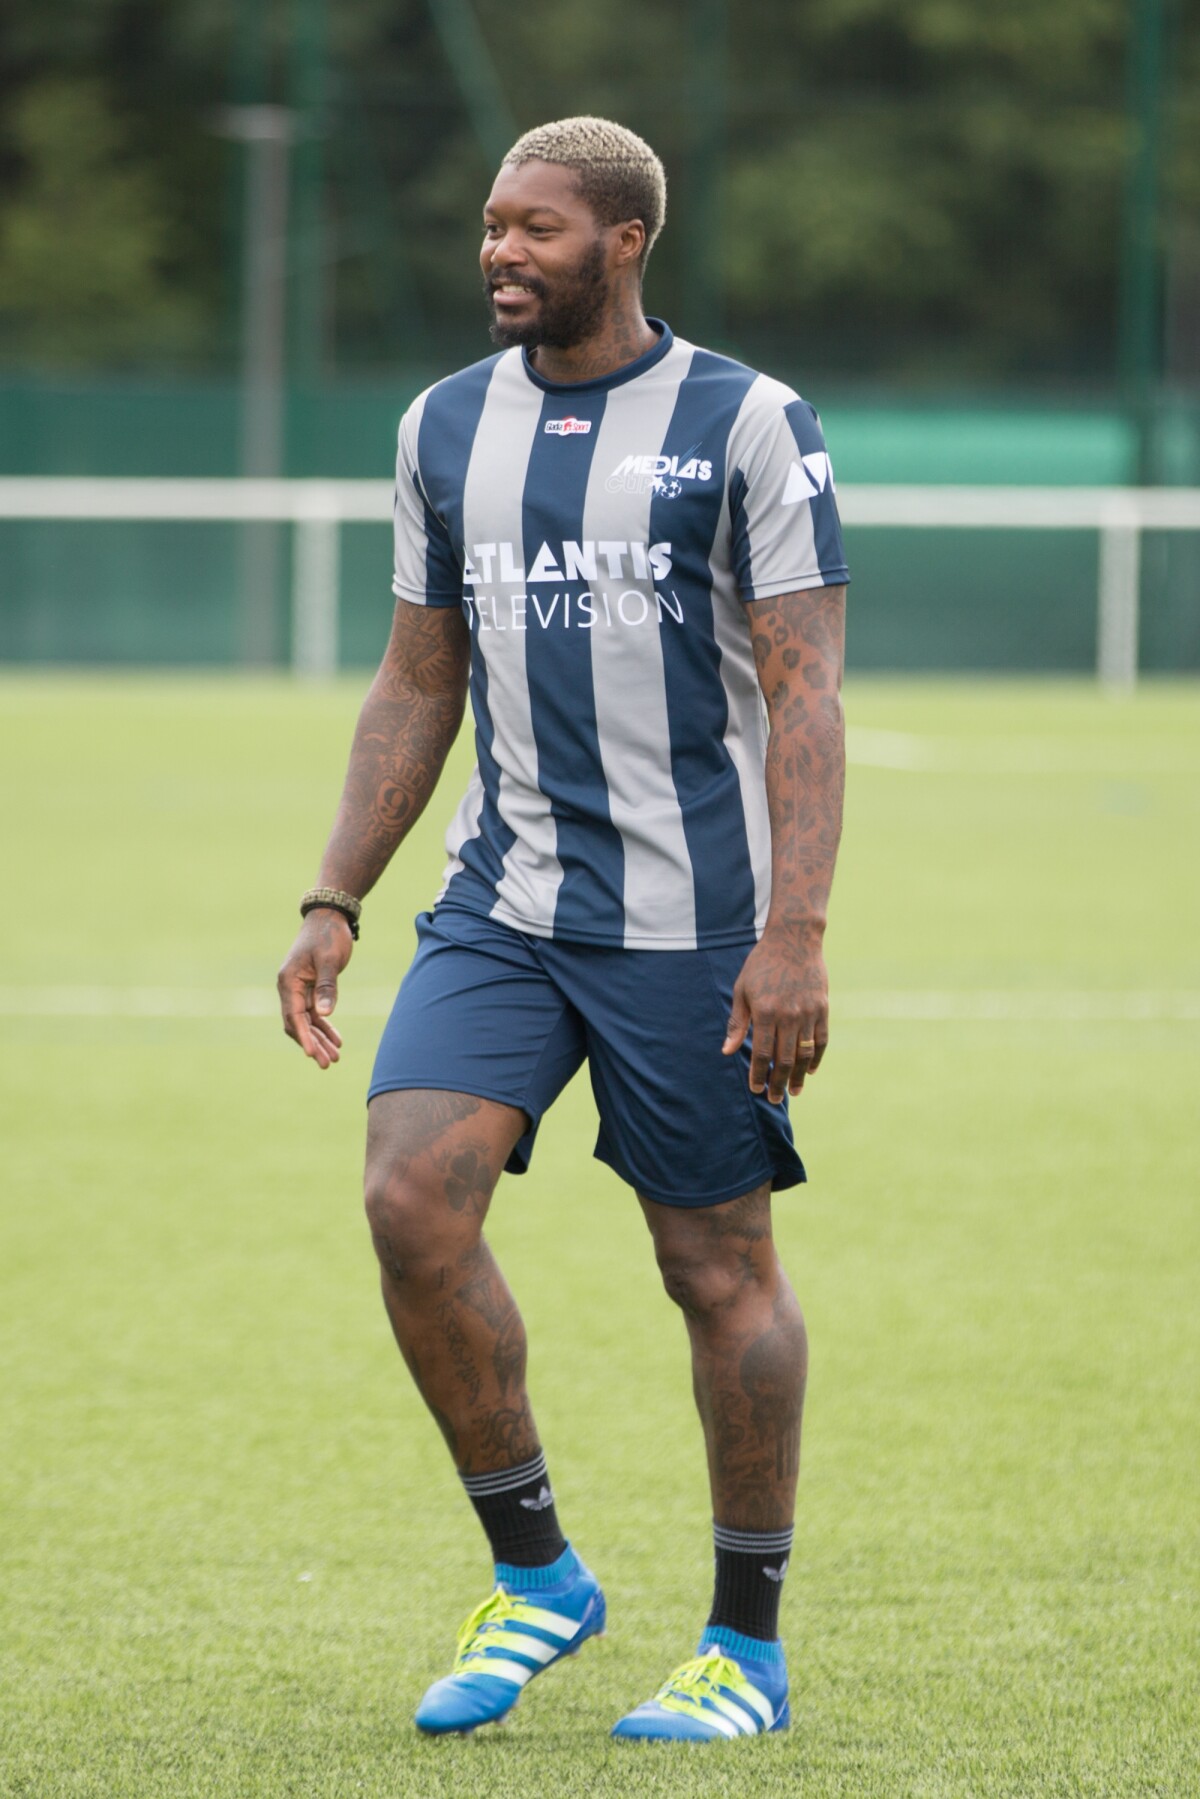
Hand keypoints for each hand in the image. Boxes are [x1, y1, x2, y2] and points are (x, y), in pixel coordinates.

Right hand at [276, 909, 352, 1068]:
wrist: (329, 916)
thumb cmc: (328, 935)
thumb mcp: (330, 960)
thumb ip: (327, 987)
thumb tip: (324, 1014)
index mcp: (289, 981)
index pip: (294, 1016)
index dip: (303, 1036)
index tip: (311, 1054)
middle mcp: (290, 988)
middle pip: (298, 1024)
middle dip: (312, 1044)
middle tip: (327, 1064)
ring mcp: (299, 989)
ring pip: (307, 1022)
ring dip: (319, 1040)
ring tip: (334, 1058)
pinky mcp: (311, 989)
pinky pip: (315, 1014)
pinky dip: (324, 1027)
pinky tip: (336, 1041)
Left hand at [722, 930, 828, 1102]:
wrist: (794, 940)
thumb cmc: (762, 964)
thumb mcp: (742, 990)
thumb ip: (737, 1023)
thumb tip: (727, 1051)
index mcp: (765, 1011)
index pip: (762, 1053)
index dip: (759, 1074)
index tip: (756, 1089)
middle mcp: (789, 1015)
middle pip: (784, 1059)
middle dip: (779, 1082)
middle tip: (775, 1099)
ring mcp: (809, 1012)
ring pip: (805, 1054)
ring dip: (798, 1076)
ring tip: (794, 1091)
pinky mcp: (822, 1008)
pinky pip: (821, 1040)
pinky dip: (816, 1058)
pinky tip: (809, 1070)